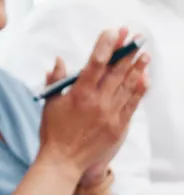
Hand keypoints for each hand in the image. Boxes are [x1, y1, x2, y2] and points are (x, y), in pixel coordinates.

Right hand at [39, 28, 148, 180]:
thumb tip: (60, 61)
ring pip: (127, 85)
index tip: (113, 32)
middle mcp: (98, 102)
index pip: (95, 64)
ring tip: (144, 52)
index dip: (106, 46)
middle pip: (116, 71)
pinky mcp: (119, 125)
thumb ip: (56, 81)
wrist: (64, 161)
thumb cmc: (53, 132)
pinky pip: (132, 103)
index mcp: (79, 94)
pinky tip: (144, 77)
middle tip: (135, 37)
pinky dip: (139, 89)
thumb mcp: (50, 104)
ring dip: (137, 67)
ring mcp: (111, 114)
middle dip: (126, 51)